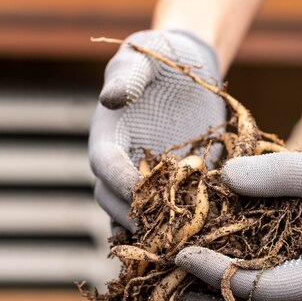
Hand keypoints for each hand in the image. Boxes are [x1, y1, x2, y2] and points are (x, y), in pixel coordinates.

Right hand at [89, 30, 225, 230]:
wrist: (186, 71)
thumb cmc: (160, 58)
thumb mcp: (143, 57)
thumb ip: (128, 75)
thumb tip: (110, 98)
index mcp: (107, 135)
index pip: (104, 164)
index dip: (118, 180)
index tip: (141, 193)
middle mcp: (120, 164)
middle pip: (112, 200)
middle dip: (133, 216)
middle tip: (161, 230)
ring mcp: (143, 180)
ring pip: (134, 216)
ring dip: (152, 232)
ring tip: (179, 244)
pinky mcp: (168, 188)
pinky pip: (164, 216)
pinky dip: (174, 230)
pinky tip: (196, 240)